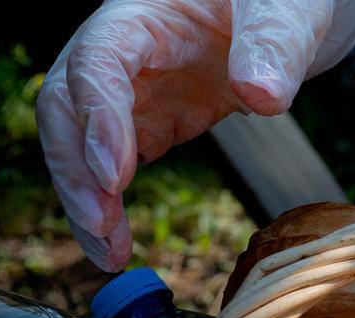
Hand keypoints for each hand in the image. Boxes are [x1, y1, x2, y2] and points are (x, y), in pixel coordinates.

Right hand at [38, 0, 354, 269]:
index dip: (99, 119)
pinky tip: (117, 246)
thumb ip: (275, 44)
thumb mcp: (287, 9)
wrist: (286, 12)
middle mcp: (120, 52)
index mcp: (141, 14)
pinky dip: (109, 205)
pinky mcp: (149, 121)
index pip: (98, 63)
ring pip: (79, 143)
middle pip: (67, 107)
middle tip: (102, 227)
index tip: (117, 175)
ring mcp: (130, 89)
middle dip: (76, 170)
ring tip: (108, 256)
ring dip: (86, 200)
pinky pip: (112, 164)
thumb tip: (260, 95)